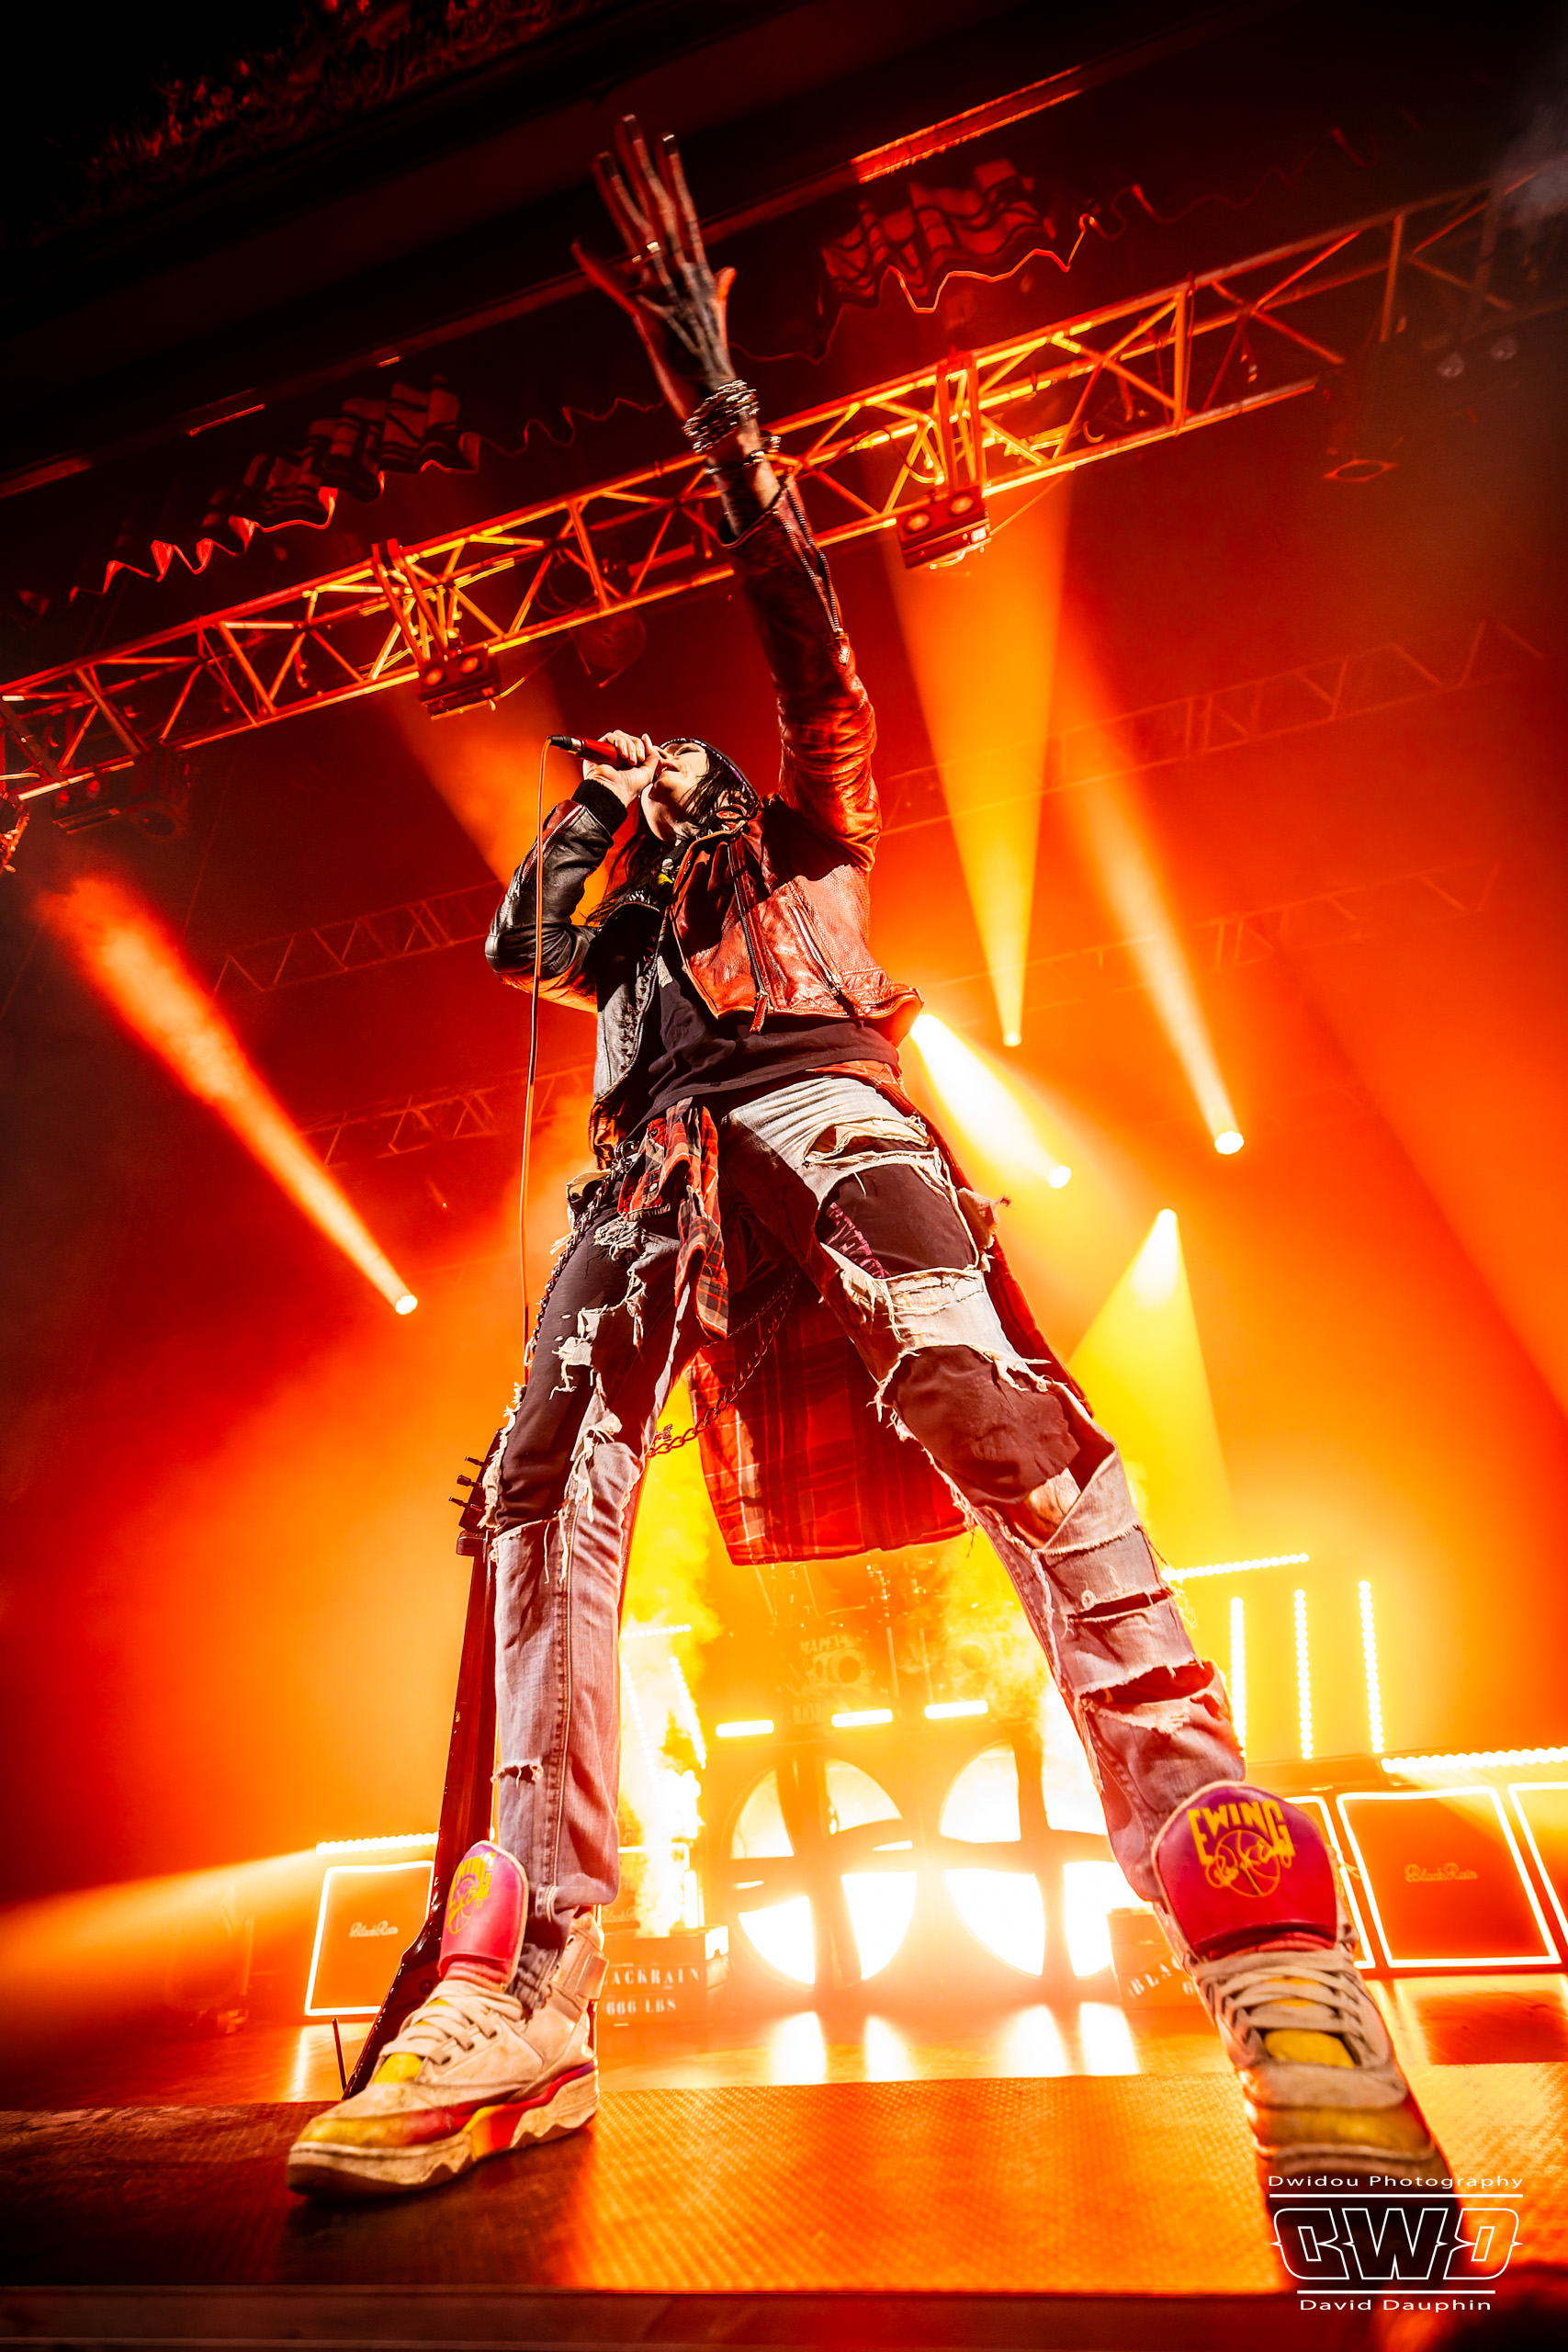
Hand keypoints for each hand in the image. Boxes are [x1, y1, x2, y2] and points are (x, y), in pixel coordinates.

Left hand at [573, 117, 736, 421]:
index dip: (673, 175)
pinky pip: (618, 286)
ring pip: (638, 235)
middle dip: (642, 165)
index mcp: (697, 272)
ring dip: (618, 195)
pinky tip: (577, 244)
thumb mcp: (717, 318)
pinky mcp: (649, 319)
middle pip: (659, 208)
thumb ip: (720, 289)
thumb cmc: (712, 363)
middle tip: (628, 125)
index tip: (664, 139)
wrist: (717, 402)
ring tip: (601, 159)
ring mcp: (666, 294)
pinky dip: (597, 266)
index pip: (683, 212)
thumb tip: (730, 270)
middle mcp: (683, 274)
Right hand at [581, 729, 657, 806]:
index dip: (642, 747)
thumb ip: (652, 756)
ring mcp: (609, 752)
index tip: (643, 757)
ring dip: (629, 745)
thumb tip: (646, 738)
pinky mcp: (599, 748)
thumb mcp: (648, 772)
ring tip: (629, 759)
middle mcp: (618, 756)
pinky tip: (622, 754)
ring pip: (621, 736)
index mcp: (629, 762)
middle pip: (630, 739)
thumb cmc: (628, 788)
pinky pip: (610, 736)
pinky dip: (619, 742)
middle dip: (637, 746)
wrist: (613, 792)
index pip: (637, 744)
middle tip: (637, 760)